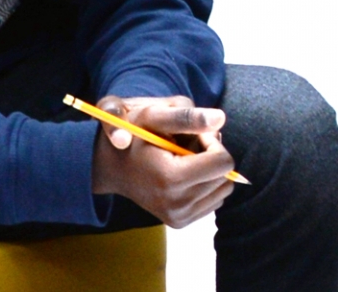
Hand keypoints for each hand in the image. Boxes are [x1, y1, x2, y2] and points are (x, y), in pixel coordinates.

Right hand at [88, 95, 235, 227]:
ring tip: (185, 161)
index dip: (212, 143)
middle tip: (187, 147)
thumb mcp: (154, 116)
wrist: (112, 167)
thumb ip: (188, 116)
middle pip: (225, 177)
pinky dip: (206, 185)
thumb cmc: (133, 135)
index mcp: (170, 179)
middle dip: (213, 156)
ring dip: (211, 171)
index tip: (194, 136)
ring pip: (223, 190)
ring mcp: (178, 217)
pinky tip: (185, 176)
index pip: (223, 163)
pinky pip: (215, 200)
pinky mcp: (181, 222)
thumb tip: (222, 119)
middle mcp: (176, 205)